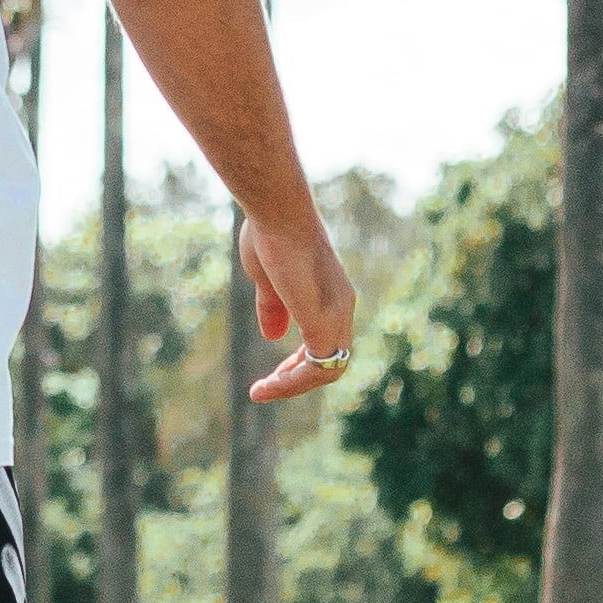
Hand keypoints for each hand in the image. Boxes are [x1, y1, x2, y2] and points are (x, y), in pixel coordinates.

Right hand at [240, 211, 358, 403]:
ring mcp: (336, 314)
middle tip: (265, 387)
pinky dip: (292, 384)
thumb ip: (273, 307)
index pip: (326, 339)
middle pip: (331, 359)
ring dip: (292, 387)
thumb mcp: (268, 278)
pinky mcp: (322, 321)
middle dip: (297, 378)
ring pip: (327, 370)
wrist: (277, 211)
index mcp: (333, 293)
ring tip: (260, 392)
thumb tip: (273, 337)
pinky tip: (267, 386)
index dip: (300, 361)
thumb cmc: (270, 233)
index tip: (273, 372)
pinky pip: (316, 368)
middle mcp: (342, 305)